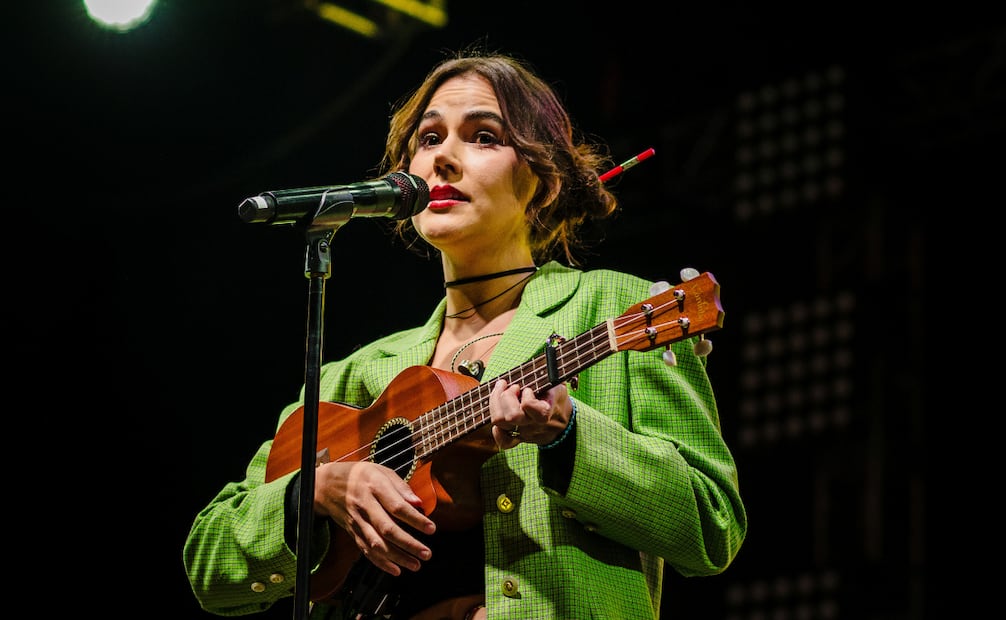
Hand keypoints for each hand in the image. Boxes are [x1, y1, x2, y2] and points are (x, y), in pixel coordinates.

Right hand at [313, 461, 435, 575]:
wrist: (327, 485)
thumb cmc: (361, 476)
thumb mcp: (382, 471)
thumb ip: (401, 487)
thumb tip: (419, 503)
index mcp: (375, 487)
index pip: (397, 506)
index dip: (415, 519)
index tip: (431, 529)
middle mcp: (365, 506)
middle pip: (387, 529)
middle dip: (408, 544)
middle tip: (427, 553)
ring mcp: (357, 521)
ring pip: (377, 544)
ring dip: (397, 557)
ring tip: (416, 564)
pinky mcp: (353, 532)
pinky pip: (366, 551)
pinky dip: (381, 563)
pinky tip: (396, 569)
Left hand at [489, 379, 571, 448]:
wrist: (563, 419)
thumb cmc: (556, 397)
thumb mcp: (557, 384)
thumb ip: (550, 375)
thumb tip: (547, 358)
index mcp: (545, 412)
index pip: (528, 406)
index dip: (525, 395)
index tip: (529, 389)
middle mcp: (533, 425)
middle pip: (511, 416)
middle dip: (507, 396)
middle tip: (513, 387)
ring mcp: (523, 432)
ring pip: (500, 423)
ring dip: (496, 403)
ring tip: (503, 391)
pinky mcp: (517, 437)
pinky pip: (504, 442)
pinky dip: (497, 432)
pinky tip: (498, 416)